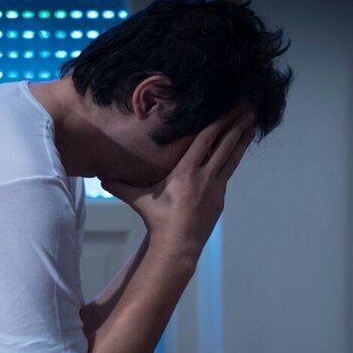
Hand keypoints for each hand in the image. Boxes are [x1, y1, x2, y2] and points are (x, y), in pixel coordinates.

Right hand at [101, 106, 255, 258]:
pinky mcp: (220, 198)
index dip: (219, 122)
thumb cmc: (158, 220)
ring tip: (252, 124)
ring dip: (242, 139)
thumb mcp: (139, 201)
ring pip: (232, 158)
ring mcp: (215, 187)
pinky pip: (228, 173)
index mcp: (186, 171)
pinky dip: (233, 159)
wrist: (179, 244)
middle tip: (249, 108)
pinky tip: (236, 152)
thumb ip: (122, 187)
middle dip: (237, 125)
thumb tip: (100, 180)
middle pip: (225, 144)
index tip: (229, 108)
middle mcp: (204, 175)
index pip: (205, 140)